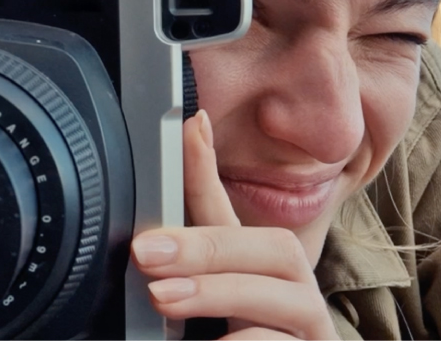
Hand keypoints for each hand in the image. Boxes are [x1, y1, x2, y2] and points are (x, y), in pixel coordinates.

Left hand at [129, 111, 339, 340]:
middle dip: (208, 245)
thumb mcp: (195, 320)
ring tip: (163, 299)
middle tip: (147, 253)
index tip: (188, 121)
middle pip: (271, 250)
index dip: (208, 169)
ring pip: (284, 298)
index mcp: (255, 284)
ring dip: (221, 291)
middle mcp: (293, 304)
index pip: (232, 217)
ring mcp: (311, 336)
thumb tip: (129, 256)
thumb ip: (174, 285)